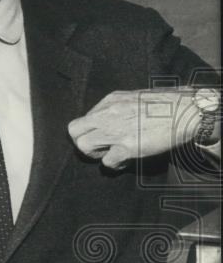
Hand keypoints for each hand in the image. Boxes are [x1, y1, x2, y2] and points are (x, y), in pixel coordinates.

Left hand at [68, 89, 204, 167]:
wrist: (188, 111)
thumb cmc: (167, 104)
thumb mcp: (135, 97)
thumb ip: (117, 107)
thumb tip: (106, 119)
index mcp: (111, 100)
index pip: (83, 118)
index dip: (89, 130)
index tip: (100, 136)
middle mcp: (109, 113)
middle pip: (74, 130)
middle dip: (83, 142)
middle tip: (98, 148)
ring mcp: (117, 130)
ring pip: (83, 146)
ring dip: (95, 154)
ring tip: (110, 154)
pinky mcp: (128, 146)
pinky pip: (107, 162)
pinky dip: (114, 165)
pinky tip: (124, 161)